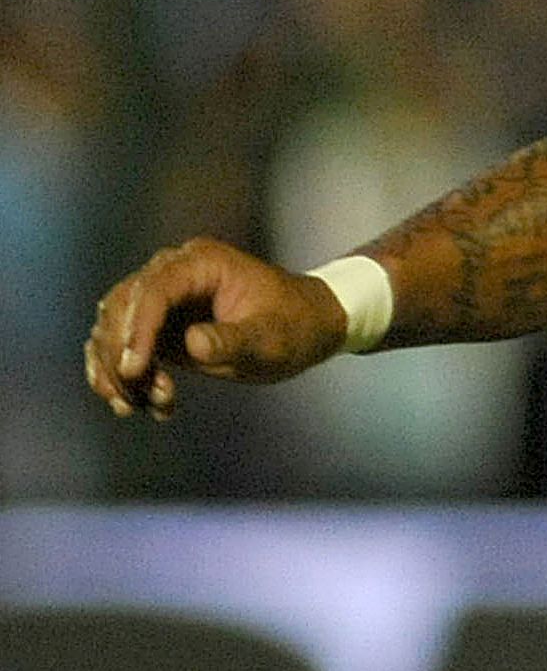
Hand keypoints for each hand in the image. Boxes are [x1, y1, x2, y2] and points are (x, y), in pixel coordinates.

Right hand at [83, 237, 351, 418]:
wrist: (309, 326)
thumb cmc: (296, 326)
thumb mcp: (272, 338)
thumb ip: (233, 339)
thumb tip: (193, 343)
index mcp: (201, 262)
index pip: (154, 291)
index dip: (138, 330)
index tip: (134, 370)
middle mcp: (174, 272)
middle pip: (122, 307)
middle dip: (120, 356)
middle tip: (135, 401)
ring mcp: (164, 296)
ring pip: (114, 327)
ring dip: (118, 370)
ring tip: (141, 408)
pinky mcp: (160, 322)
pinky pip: (124, 344)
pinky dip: (123, 374)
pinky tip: (137, 404)